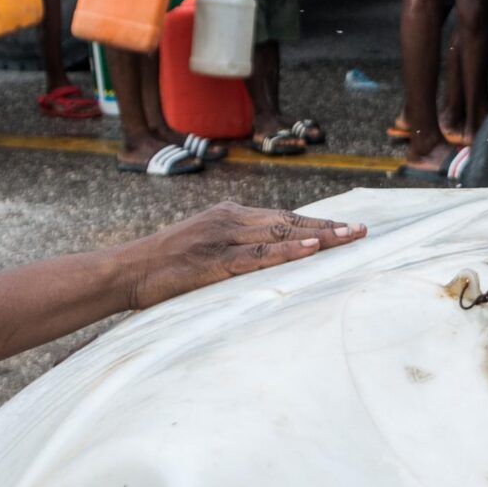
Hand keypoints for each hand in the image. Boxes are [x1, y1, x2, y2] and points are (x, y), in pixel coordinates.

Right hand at [121, 203, 366, 309]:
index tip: (345, 226)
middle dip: (327, 227)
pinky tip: (309, 249)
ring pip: (279, 234)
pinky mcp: (213, 260)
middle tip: (362, 230)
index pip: (281, 217)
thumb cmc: (163, 267)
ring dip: (318, 236)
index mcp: (228, 215)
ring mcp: (221, 238)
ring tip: (349, 238)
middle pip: (288, 221)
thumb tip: (265, 259)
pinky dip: (286, 251)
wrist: (125, 271)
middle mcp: (228, 219)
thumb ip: (232, 249)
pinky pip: (257, 255)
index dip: (315, 222)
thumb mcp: (202, 249)